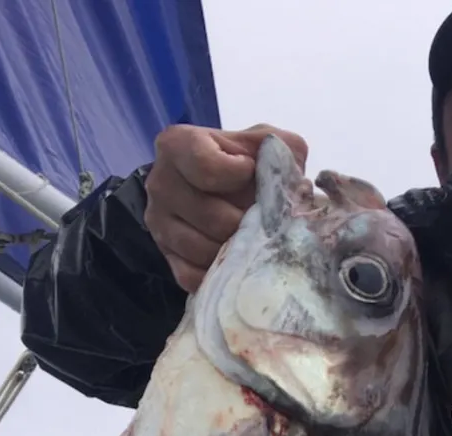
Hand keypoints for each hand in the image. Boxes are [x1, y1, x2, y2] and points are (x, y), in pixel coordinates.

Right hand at [144, 124, 308, 292]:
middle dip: (245, 223)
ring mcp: (159, 224)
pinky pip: (195, 276)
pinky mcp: (168, 257)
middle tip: (260, 219)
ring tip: (251, 239)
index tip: (251, 174)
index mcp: (177, 146)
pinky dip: (221, 273)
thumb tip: (293, 174)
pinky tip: (235, 261)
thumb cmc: (242, 163)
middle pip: (212, 217)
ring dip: (236, 251)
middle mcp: (160, 184)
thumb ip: (280, 146)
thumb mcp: (262, 143)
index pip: (206, 167)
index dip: (238, 176)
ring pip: (204, 250)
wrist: (218, 190)